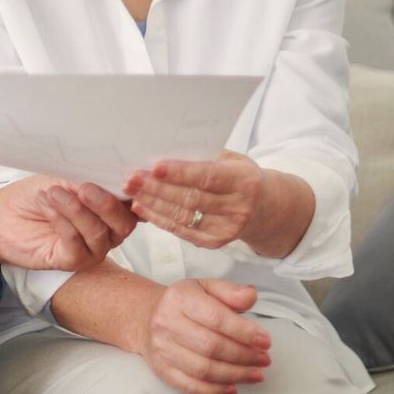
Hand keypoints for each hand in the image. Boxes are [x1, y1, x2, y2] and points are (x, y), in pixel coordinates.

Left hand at [0, 176, 136, 277]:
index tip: (127, 178)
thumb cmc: (39, 194)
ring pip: (98, 233)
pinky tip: (47, 206)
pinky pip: (75, 244)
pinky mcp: (70, 261)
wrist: (4, 214)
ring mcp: (91, 249)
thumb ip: (87, 180)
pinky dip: (62, 221)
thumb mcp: (64, 178)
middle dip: (107, 205)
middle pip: (124, 224)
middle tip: (85, 188)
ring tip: (54, 193)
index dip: (136, 193)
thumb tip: (109, 179)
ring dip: (75, 210)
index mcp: (113, 209)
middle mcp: (108, 231)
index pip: (135, 205)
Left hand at [124, 150, 265, 249]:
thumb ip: (205, 156)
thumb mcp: (232, 160)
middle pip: (191, 198)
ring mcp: (228, 229)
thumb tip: (166, 150)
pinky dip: (158, 219)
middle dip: (157, 188)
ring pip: (183, 216)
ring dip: (152, 203)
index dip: (180, 173)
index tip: (154, 167)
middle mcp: (238, 207)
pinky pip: (181, 231)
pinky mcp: (215, 242)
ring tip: (131, 191)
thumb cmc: (239, 176)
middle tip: (131, 178)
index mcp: (244, 181)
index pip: (208, 177)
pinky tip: (141, 207)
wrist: (263, 208)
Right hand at [137, 278, 271, 393]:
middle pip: (211, 347)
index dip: (244, 332)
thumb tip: (251, 296)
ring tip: (256, 374)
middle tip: (264, 359)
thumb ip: (230, 291)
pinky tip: (233, 387)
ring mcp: (163, 349)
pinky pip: (191, 387)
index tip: (265, 341)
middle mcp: (167, 324)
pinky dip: (215, 391)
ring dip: (235, 375)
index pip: (216, 318)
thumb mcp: (205, 287)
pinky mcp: (162, 370)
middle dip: (244, 356)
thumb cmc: (183, 303)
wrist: (146, 317)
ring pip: (203, 370)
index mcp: (180, 299)